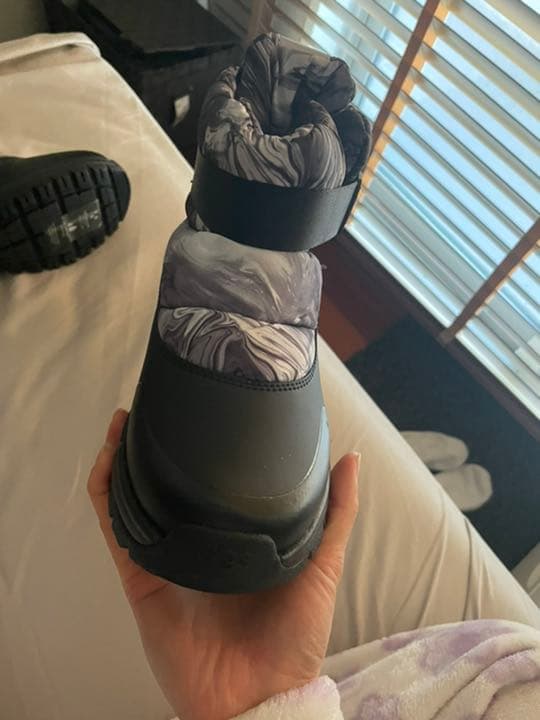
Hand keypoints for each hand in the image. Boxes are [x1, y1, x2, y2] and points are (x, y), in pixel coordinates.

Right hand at [88, 410, 359, 719]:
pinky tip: (109, 463)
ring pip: (136, 500)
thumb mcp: (322, 564)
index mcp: (235, 536)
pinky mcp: (142, 579)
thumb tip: (350, 457)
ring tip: (124, 423)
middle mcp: (198, 541)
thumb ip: (336, 514)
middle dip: (156, 448)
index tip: (205, 410)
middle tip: (155, 407)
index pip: (212, 483)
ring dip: (124, 461)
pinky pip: (118, 531)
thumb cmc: (295, 636)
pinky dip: (107, 496)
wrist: (261, 695)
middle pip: (168, 486)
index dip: (202, 448)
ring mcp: (167, 558)